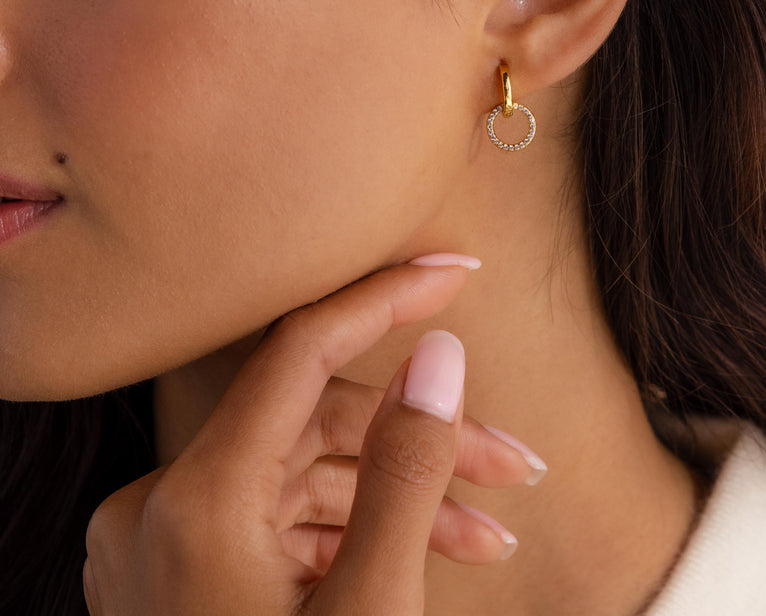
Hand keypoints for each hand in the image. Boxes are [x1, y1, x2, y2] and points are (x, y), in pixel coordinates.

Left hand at [82, 257, 544, 613]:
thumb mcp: (372, 611)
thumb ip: (407, 469)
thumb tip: (441, 352)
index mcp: (191, 504)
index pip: (299, 351)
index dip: (385, 298)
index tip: (455, 270)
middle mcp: (162, 510)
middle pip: (316, 422)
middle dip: (425, 436)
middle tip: (516, 459)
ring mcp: (173, 547)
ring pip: (311, 474)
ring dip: (409, 489)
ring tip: (497, 521)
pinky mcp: (194, 579)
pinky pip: (289, 522)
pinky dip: (364, 529)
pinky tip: (442, 548)